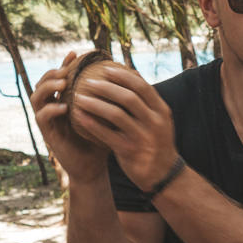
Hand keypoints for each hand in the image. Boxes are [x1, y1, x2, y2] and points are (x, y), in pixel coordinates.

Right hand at [31, 51, 109, 181]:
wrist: (95, 167)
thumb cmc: (103, 139)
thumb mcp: (107, 114)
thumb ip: (108, 95)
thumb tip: (128, 71)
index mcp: (65, 100)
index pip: (60, 76)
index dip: (65, 63)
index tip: (76, 53)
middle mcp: (53, 108)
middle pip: (42, 82)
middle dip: (53, 72)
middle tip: (66, 69)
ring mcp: (48, 121)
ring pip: (36, 97)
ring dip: (48, 87)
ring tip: (63, 82)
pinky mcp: (47, 135)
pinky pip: (42, 117)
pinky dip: (50, 109)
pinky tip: (64, 107)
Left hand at [50, 58, 179, 191]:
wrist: (163, 175)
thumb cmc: (156, 142)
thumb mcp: (158, 120)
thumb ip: (146, 101)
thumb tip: (130, 73)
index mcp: (161, 111)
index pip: (141, 86)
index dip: (123, 75)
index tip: (105, 68)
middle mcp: (154, 122)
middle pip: (128, 97)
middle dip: (106, 87)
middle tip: (87, 81)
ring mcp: (142, 137)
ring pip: (116, 114)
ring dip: (95, 104)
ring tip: (78, 97)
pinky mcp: (129, 151)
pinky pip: (107, 135)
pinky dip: (92, 124)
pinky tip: (79, 117)